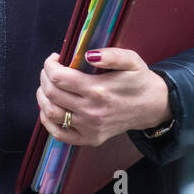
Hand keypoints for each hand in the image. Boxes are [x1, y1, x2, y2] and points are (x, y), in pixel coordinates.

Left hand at [36, 48, 171, 147]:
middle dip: (44, 77)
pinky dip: (47, 121)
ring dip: (42, 97)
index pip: (59, 77)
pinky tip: (49, 108)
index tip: (54, 58)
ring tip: (48, 86)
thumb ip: (111, 55)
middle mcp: (91, 111)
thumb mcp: (131, 60)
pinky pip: (59, 134)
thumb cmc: (138, 80)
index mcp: (99, 90)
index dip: (50, 65)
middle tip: (50, 70)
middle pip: (51, 94)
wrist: (151, 107)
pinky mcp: (90, 139)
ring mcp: (89, 128)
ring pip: (51, 113)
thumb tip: (88, 55)